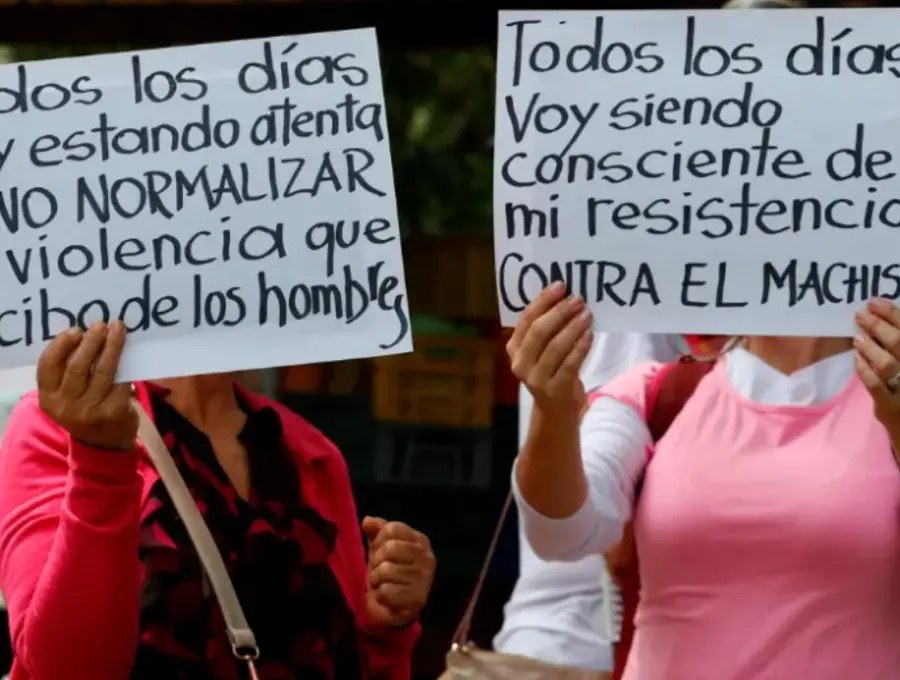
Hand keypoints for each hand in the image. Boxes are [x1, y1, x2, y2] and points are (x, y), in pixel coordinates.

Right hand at [37, 321, 137, 450]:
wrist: (105, 444)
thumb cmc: (86, 409)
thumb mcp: (68, 395)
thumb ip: (69, 372)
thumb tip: (86, 334)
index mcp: (48, 398)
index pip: (47, 365)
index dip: (61, 345)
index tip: (75, 330)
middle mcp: (65, 406)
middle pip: (78, 365)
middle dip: (91, 341)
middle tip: (101, 324)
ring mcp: (89, 411)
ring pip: (103, 370)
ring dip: (112, 346)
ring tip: (118, 329)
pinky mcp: (113, 412)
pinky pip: (121, 381)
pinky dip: (126, 365)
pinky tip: (130, 353)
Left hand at [361, 516, 434, 627]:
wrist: (394, 606)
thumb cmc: (388, 570)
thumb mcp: (380, 546)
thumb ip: (376, 530)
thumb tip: (367, 521)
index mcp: (420, 541)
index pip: (392, 529)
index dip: (378, 540)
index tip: (378, 551)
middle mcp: (427, 557)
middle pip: (391, 548)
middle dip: (376, 561)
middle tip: (378, 570)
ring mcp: (425, 579)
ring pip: (387, 570)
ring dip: (376, 579)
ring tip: (381, 583)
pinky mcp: (418, 599)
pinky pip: (386, 591)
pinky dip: (380, 595)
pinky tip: (386, 597)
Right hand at [506, 281, 592, 415]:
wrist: (555, 408)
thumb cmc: (551, 370)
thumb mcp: (541, 350)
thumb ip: (546, 328)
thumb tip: (565, 296)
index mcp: (513, 348)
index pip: (526, 319)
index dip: (543, 301)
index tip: (561, 285)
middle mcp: (519, 363)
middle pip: (539, 331)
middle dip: (560, 312)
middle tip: (578, 300)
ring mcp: (535, 379)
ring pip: (555, 347)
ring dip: (573, 328)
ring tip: (587, 315)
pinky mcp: (554, 390)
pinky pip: (570, 364)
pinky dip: (580, 348)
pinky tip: (590, 336)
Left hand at [854, 298, 899, 428]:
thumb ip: (897, 341)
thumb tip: (879, 316)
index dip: (893, 314)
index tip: (874, 302)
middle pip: (899, 343)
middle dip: (878, 326)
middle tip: (860, 315)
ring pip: (887, 364)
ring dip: (870, 347)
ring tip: (858, 338)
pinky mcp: (892, 406)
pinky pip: (875, 386)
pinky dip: (864, 370)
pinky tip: (856, 359)